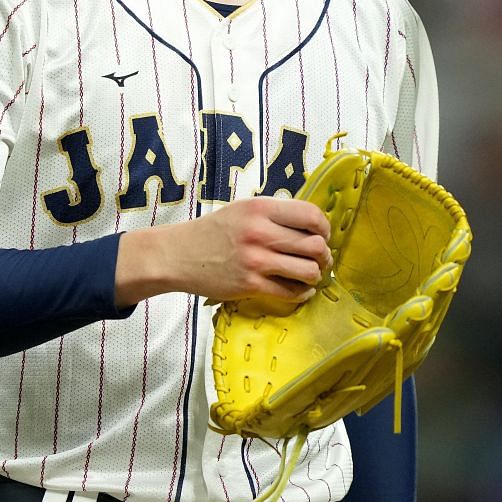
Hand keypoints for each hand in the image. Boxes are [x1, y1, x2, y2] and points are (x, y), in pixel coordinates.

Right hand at [116, 197, 331, 306]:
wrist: (178, 255)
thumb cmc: (213, 232)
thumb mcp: (243, 210)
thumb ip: (274, 215)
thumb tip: (313, 226)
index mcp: (260, 208)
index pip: (311, 216)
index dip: (324, 228)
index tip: (322, 236)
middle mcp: (260, 233)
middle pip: (315, 246)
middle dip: (324, 255)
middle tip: (320, 259)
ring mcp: (255, 261)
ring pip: (308, 271)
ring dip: (315, 275)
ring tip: (309, 275)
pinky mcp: (250, 285)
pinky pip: (291, 292)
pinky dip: (302, 293)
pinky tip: (299, 290)